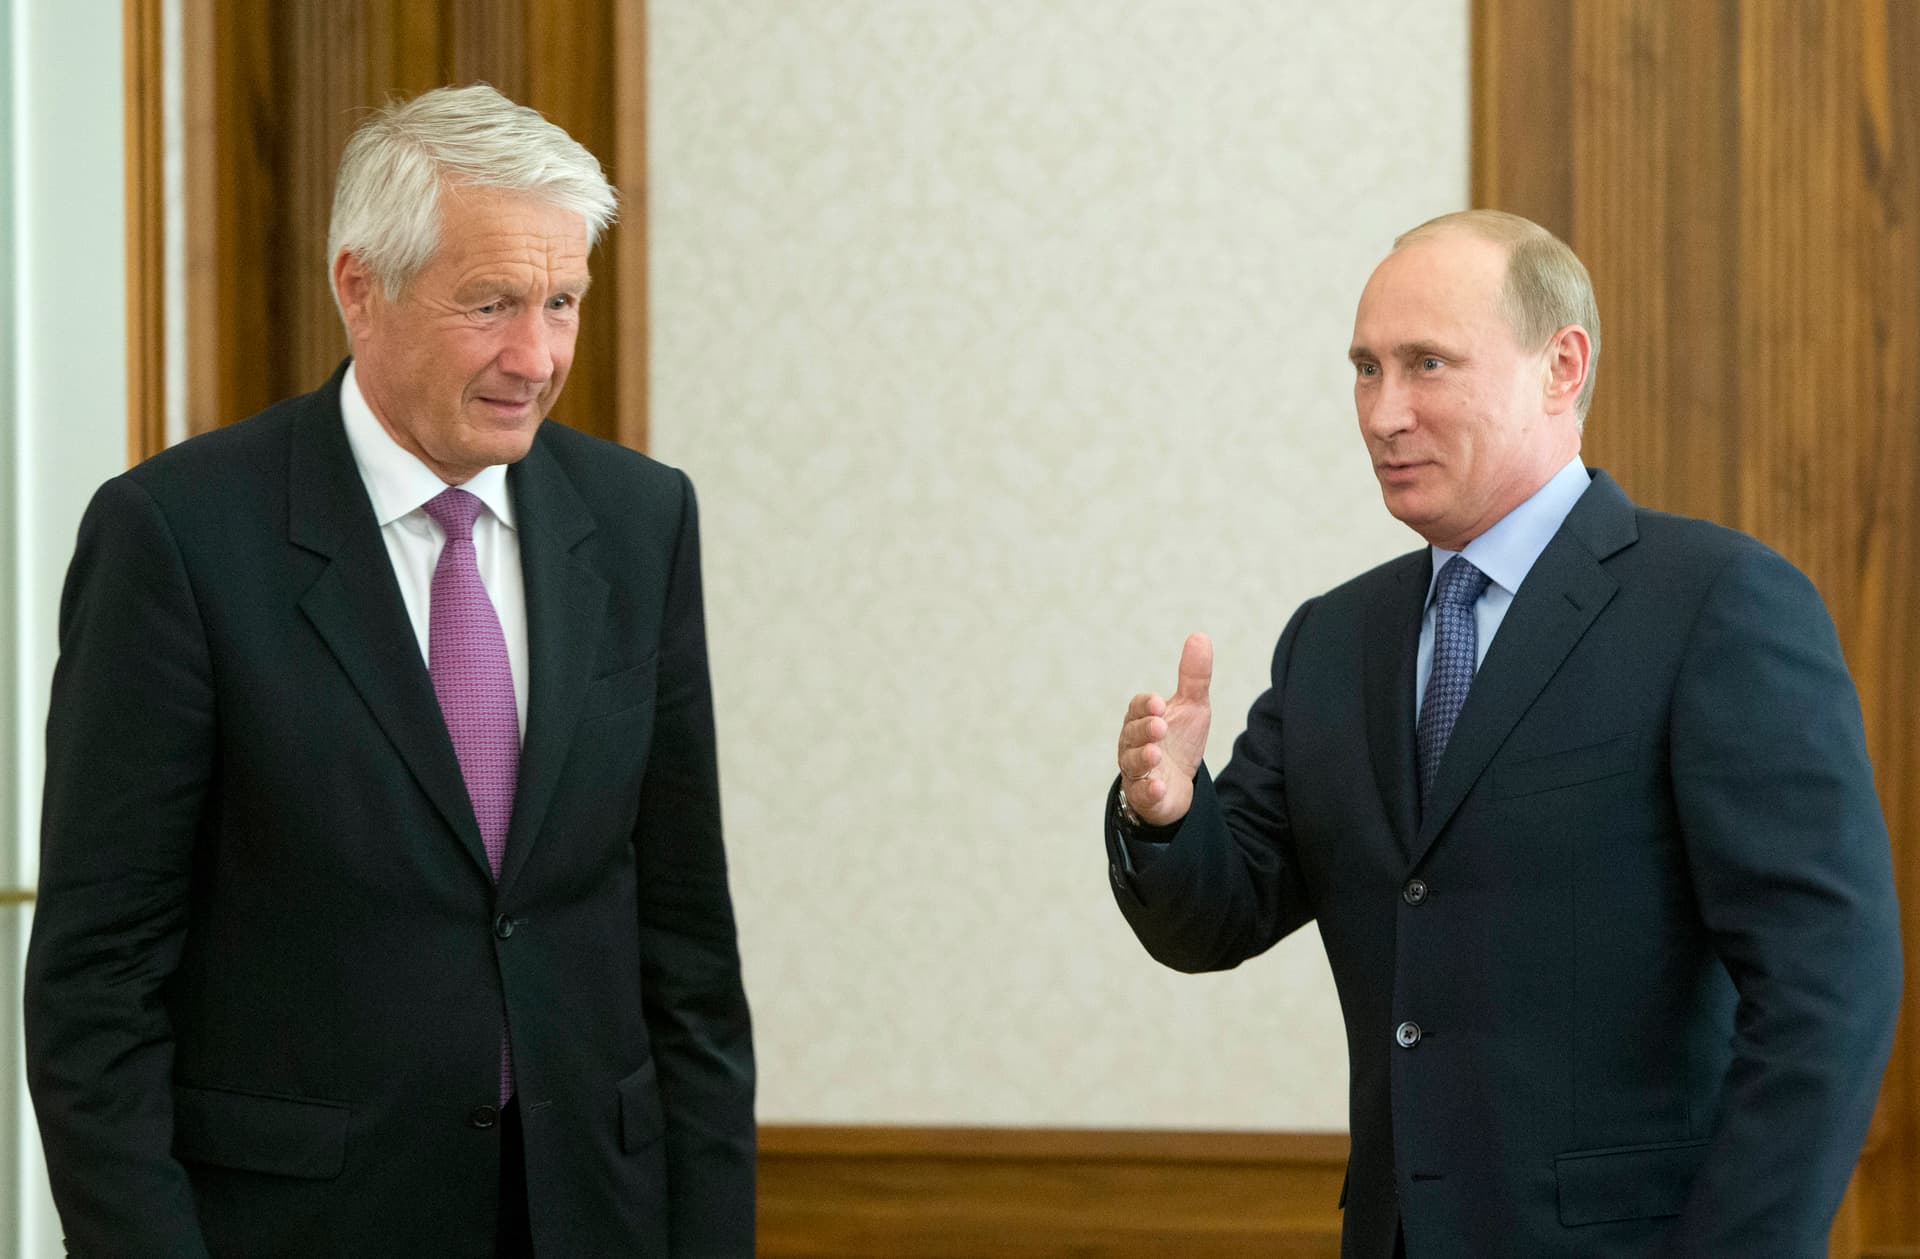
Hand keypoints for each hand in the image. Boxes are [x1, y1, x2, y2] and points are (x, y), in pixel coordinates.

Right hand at [1116, 633, 1211, 826]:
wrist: (1178, 784)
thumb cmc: (1180, 741)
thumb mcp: (1192, 707)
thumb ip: (1194, 676)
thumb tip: (1200, 635)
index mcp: (1142, 718)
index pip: (1138, 707)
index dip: (1146, 705)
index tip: (1160, 702)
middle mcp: (1133, 743)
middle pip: (1131, 734)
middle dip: (1144, 729)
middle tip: (1160, 727)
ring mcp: (1136, 771)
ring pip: (1132, 763)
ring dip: (1143, 757)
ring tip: (1156, 754)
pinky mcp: (1144, 796)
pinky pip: (1141, 793)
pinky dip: (1148, 790)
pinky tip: (1158, 787)